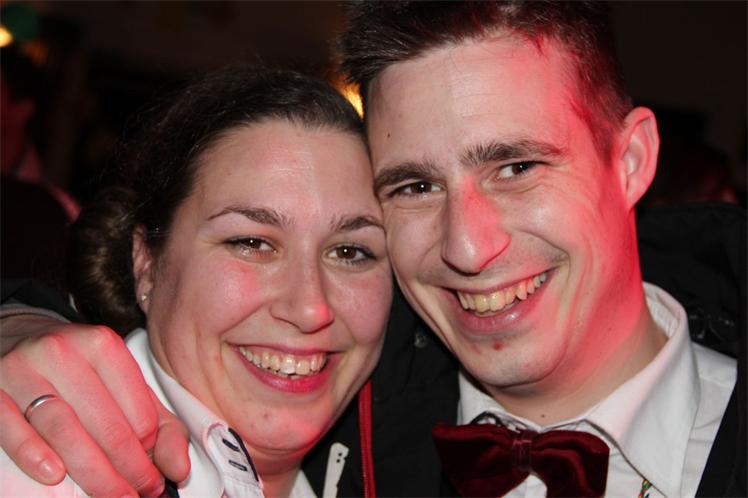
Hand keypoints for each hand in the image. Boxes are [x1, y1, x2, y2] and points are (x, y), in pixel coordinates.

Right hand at [0, 316, 189, 496]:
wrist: (15, 338)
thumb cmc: (78, 370)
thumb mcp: (122, 384)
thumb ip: (159, 423)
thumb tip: (178, 469)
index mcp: (103, 346)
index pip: (138, 408)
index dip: (151, 448)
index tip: (157, 472)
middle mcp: (63, 352)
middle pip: (106, 424)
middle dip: (129, 468)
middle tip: (141, 493)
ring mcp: (24, 371)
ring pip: (64, 429)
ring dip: (92, 472)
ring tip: (112, 495)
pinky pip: (14, 428)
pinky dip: (34, 455)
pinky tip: (55, 476)